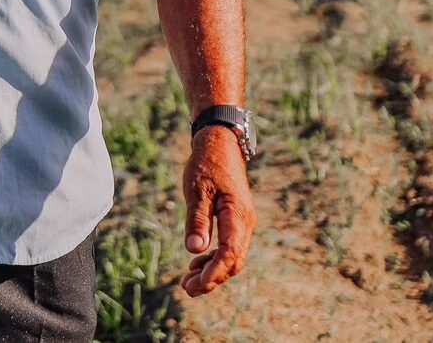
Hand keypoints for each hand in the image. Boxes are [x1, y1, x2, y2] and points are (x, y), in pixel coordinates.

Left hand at [179, 124, 255, 297]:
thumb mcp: (197, 190)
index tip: (196, 285)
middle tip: (187, 288)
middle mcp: (245, 222)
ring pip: (232, 256)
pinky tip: (197, 260)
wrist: (220, 143)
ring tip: (188, 281)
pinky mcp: (235, 220)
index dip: (214, 273)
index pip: (230, 254)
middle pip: (233, 261)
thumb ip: (197, 219)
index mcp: (237, 215)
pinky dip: (214, 257)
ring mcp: (242, 222)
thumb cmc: (206, 163)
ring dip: (212, 270)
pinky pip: (229, 246)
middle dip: (212, 278)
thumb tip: (194, 249)